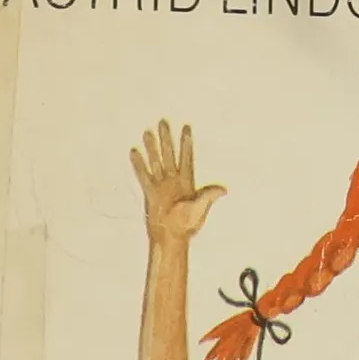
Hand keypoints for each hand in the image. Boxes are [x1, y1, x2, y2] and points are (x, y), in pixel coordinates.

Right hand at [131, 123, 224, 242]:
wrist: (172, 237)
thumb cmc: (187, 225)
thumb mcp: (200, 209)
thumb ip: (209, 196)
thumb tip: (224, 189)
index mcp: (187, 182)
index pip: (186, 157)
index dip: (186, 143)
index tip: (186, 128)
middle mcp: (173, 180)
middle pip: (169, 154)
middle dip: (167, 139)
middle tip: (163, 122)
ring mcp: (161, 186)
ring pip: (155, 161)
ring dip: (152, 148)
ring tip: (147, 132)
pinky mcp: (150, 193)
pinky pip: (143, 175)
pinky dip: (139, 164)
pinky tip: (134, 152)